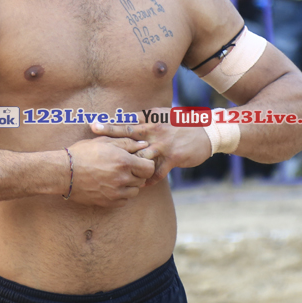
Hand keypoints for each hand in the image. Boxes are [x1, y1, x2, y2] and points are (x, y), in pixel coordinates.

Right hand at [63, 136, 154, 207]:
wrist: (64, 172)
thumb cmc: (82, 153)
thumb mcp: (104, 142)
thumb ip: (127, 143)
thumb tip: (144, 145)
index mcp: (123, 162)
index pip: (149, 168)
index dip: (145, 164)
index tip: (137, 162)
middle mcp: (122, 179)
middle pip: (142, 180)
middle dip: (136, 174)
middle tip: (124, 168)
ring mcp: (115, 193)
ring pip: (134, 192)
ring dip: (129, 185)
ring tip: (116, 177)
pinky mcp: (108, 202)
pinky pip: (124, 201)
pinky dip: (121, 195)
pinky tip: (110, 186)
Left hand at [89, 109, 211, 188]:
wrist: (208, 132)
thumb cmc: (183, 125)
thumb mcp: (165, 116)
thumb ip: (147, 119)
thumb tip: (129, 120)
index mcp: (152, 119)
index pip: (127, 121)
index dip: (110, 123)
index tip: (93, 125)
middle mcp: (155, 130)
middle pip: (128, 134)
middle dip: (110, 136)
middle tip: (93, 139)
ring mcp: (163, 144)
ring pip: (140, 156)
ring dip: (127, 164)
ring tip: (113, 173)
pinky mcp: (173, 158)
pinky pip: (157, 172)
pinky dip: (148, 180)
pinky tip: (139, 186)